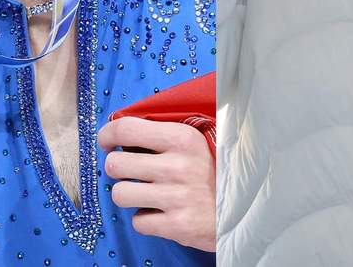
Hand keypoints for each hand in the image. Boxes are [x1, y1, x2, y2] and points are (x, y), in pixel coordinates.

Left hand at [98, 116, 215, 251]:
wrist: (245, 208)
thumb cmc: (216, 173)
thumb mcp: (197, 143)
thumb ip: (164, 135)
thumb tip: (120, 131)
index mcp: (183, 138)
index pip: (126, 128)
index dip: (108, 135)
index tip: (108, 142)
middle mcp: (177, 166)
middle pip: (115, 164)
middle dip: (118, 169)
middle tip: (132, 172)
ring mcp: (176, 197)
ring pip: (120, 194)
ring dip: (129, 195)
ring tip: (146, 193)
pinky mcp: (176, 225)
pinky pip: (138, 221)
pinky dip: (146, 219)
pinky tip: (161, 212)